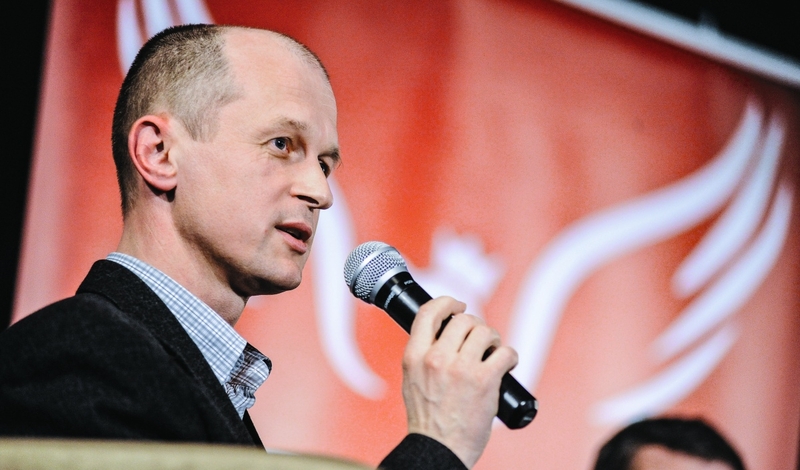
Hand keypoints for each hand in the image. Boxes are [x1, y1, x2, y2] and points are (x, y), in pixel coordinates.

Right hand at [401, 296, 518, 468]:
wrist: (439, 448)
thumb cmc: (427, 418)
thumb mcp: (412, 379)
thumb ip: (424, 355)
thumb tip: (443, 334)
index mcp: (414, 356)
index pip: (428, 312)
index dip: (447, 302)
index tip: (458, 305)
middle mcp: (436, 358)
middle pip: (462, 319)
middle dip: (475, 324)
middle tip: (480, 338)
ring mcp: (461, 369)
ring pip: (485, 331)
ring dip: (493, 338)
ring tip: (493, 350)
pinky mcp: (484, 381)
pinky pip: (506, 352)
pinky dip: (510, 355)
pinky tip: (507, 364)